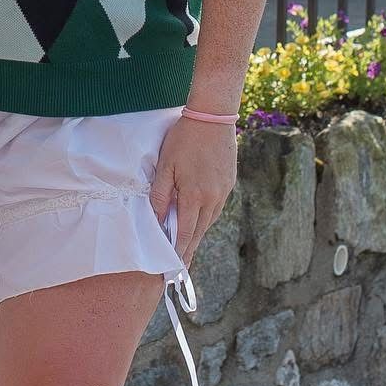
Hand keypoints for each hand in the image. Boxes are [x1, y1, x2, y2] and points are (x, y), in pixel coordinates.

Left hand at [148, 114, 237, 264]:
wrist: (213, 118)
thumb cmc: (184, 139)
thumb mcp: (165, 166)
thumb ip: (160, 194)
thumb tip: (156, 218)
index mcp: (195, 196)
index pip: (185, 232)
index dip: (179, 251)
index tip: (175, 266)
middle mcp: (212, 198)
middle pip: (199, 231)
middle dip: (189, 248)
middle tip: (182, 265)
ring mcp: (223, 191)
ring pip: (209, 220)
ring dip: (198, 233)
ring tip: (188, 245)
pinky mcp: (229, 183)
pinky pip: (216, 207)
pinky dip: (206, 217)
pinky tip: (199, 218)